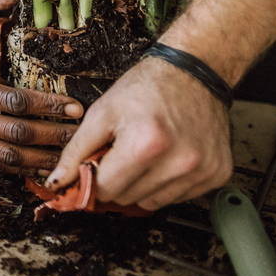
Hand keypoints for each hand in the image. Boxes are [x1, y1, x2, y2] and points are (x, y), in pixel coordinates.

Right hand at [0, 52, 83, 172]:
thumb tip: (6, 74)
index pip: (15, 100)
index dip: (48, 106)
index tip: (73, 106)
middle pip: (19, 130)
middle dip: (55, 134)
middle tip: (81, 134)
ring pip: (9, 155)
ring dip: (42, 158)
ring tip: (67, 158)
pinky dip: (16, 169)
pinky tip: (35, 169)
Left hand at [45, 56, 232, 210]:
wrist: (194, 72)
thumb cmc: (147, 87)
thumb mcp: (102, 112)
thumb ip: (76, 150)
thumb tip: (57, 182)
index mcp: (147, 144)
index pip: (105, 189)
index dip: (92, 178)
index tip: (90, 168)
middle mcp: (180, 162)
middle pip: (127, 199)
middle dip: (115, 180)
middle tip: (119, 153)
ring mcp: (203, 171)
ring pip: (152, 203)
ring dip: (140, 185)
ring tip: (143, 153)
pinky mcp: (218, 175)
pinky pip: (178, 197)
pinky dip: (166, 183)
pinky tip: (166, 157)